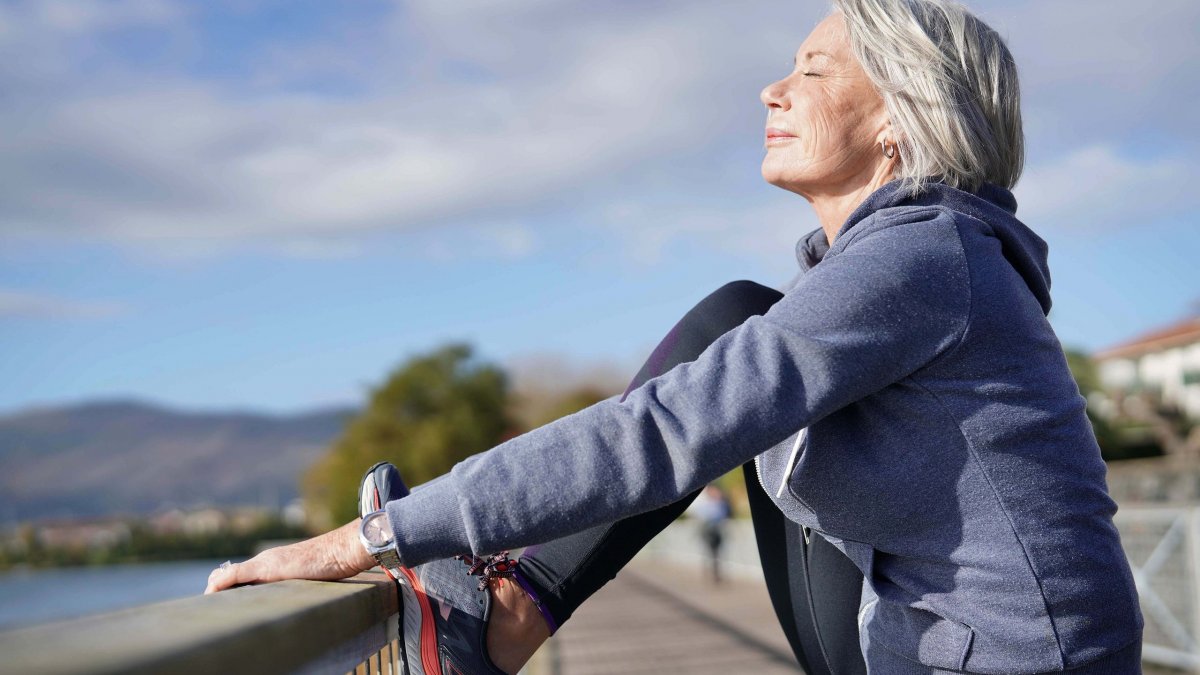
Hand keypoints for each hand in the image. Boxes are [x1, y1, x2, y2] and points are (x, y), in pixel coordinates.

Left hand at [204, 518, 376, 593]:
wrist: (340, 550)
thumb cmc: (330, 564)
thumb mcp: (307, 578)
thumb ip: (293, 582)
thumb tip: (292, 603)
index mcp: (270, 565)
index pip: (237, 576)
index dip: (223, 589)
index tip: (217, 605)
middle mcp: (264, 562)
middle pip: (227, 575)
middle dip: (214, 592)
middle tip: (207, 610)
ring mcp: (265, 564)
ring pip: (227, 576)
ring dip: (214, 591)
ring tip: (206, 606)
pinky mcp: (267, 567)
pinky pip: (237, 575)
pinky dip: (222, 584)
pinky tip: (212, 593)